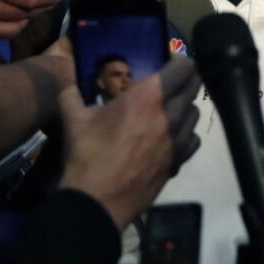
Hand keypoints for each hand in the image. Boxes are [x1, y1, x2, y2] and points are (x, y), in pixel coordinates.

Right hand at [58, 55, 201, 228]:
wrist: (97, 201)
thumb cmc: (86, 154)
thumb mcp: (72, 117)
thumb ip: (71, 91)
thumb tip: (69, 81)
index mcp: (148, 97)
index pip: (185, 67)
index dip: (180, 63)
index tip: (169, 64)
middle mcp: (170, 114)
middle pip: (194, 88)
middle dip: (184, 81)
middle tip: (168, 83)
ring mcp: (177, 140)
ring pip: (194, 113)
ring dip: (184, 107)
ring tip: (167, 110)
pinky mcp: (179, 162)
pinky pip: (192, 139)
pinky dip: (185, 134)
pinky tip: (169, 137)